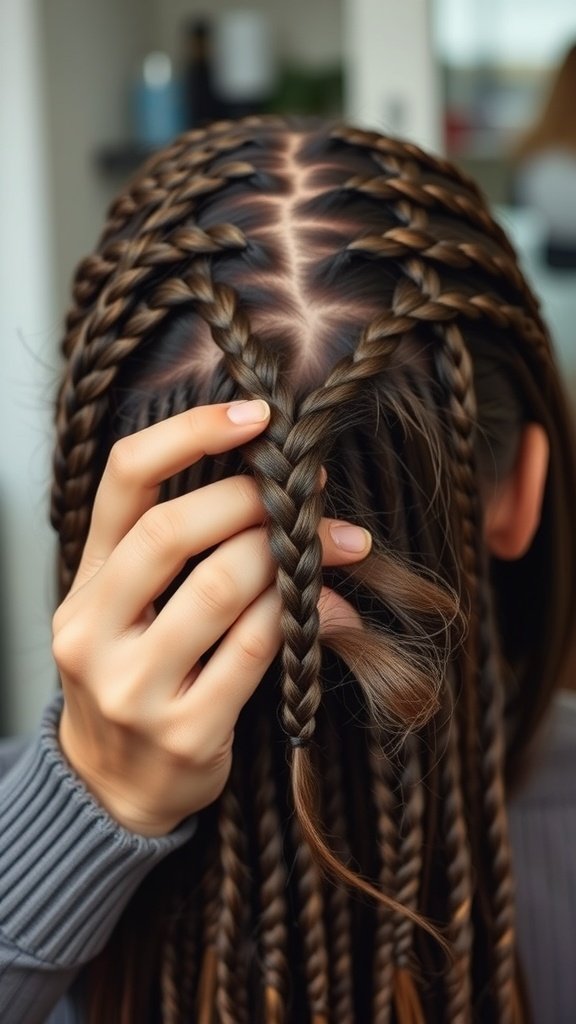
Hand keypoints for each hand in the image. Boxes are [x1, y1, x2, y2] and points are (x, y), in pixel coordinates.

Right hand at [53, 401, 370, 835]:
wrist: (112, 786)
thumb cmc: (134, 679)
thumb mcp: (135, 612)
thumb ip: (192, 559)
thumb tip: (296, 514)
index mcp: (86, 584)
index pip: (124, 482)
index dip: (189, 433)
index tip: (255, 414)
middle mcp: (95, 629)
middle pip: (172, 532)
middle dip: (253, 501)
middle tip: (304, 490)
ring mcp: (134, 685)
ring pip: (222, 589)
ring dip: (287, 556)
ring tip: (332, 543)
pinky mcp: (185, 731)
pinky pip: (257, 650)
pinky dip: (298, 615)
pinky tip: (324, 605)